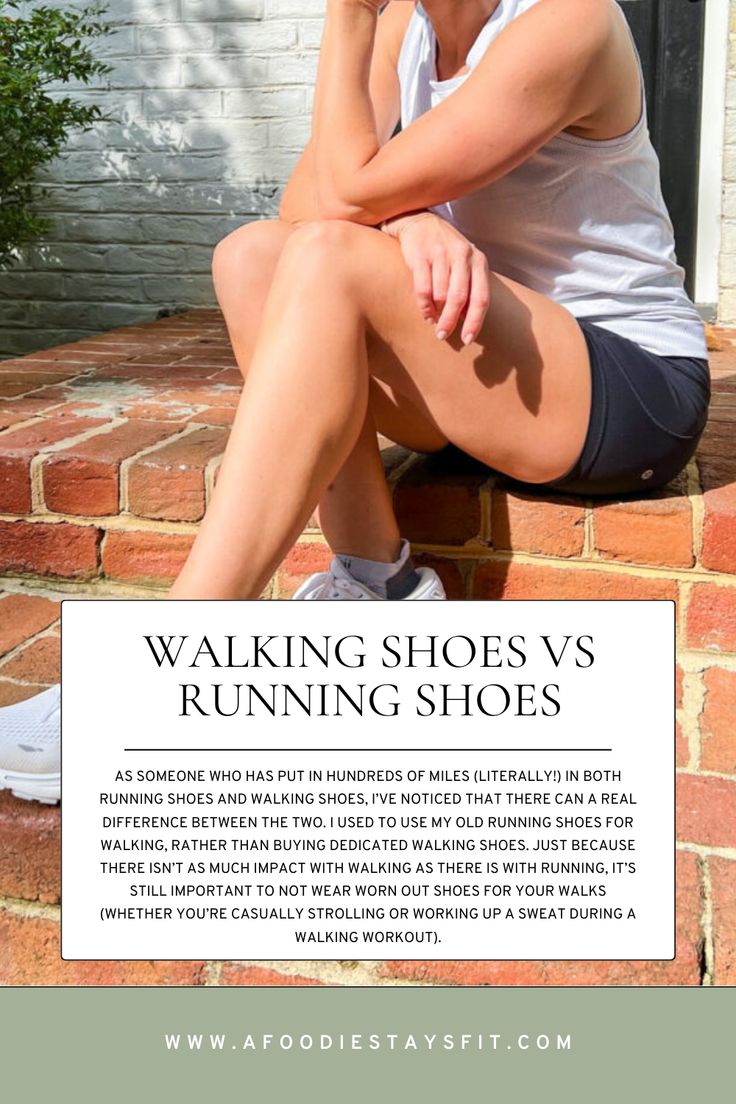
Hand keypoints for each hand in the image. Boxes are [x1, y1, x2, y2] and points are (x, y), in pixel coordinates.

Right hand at [382, 211, 489, 344]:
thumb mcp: (464, 265)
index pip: (481, 297)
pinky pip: (423, 289)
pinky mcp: (421, 254)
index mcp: (478, 261)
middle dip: (450, 321)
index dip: (475, 321)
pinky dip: (424, 305)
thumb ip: (470, 289)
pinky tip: (425, 312)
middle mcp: (463, 255)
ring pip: (440, 295)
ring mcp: (442, 253)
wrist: (419, 222)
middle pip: (459, 299)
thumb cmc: (445, 251)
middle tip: (442, 335)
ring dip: (436, 313)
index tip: (467, 339)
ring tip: (433, 320)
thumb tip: (468, 321)